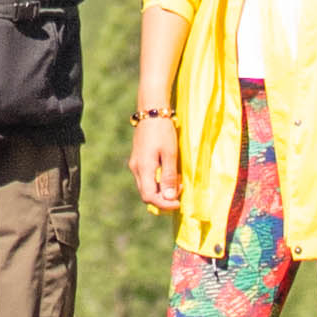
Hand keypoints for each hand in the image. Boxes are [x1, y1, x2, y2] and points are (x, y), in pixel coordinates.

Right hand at [128, 101, 181, 215]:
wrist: (151, 111)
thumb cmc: (163, 131)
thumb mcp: (170, 153)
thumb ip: (169, 176)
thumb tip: (170, 197)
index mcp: (143, 168)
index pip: (149, 197)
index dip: (164, 204)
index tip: (179, 202)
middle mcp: (136, 169)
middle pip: (146, 194)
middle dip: (163, 199)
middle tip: (181, 191)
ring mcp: (135, 164)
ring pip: (146, 187)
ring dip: (161, 190)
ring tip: (177, 181)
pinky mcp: (138, 159)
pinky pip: (146, 178)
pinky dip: (157, 181)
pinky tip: (169, 173)